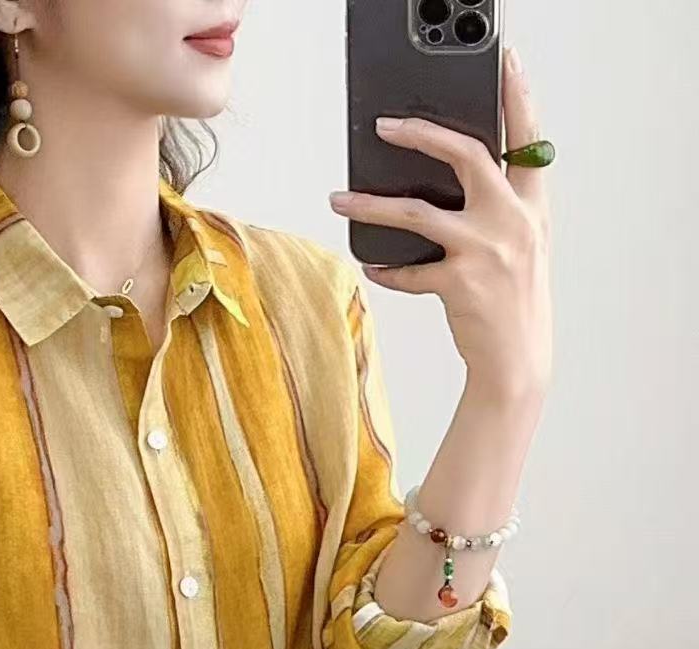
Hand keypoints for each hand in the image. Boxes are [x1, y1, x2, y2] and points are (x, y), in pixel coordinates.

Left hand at [329, 44, 551, 401]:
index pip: (527, 138)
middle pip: (466, 155)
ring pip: (416, 211)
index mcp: (533, 207)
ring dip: (370, 204)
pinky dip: (386, 268)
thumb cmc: (514, 302)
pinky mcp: (459, 283)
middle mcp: (512, 222)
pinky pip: (408, 270)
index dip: (518, 96)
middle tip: (383, 125)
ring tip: (338, 200)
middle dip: (421, 134)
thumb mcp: (520, 247)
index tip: (505, 62)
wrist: (518, 362)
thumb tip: (445, 184)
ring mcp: (486, 251)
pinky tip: (372, 266)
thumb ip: (497, 210)